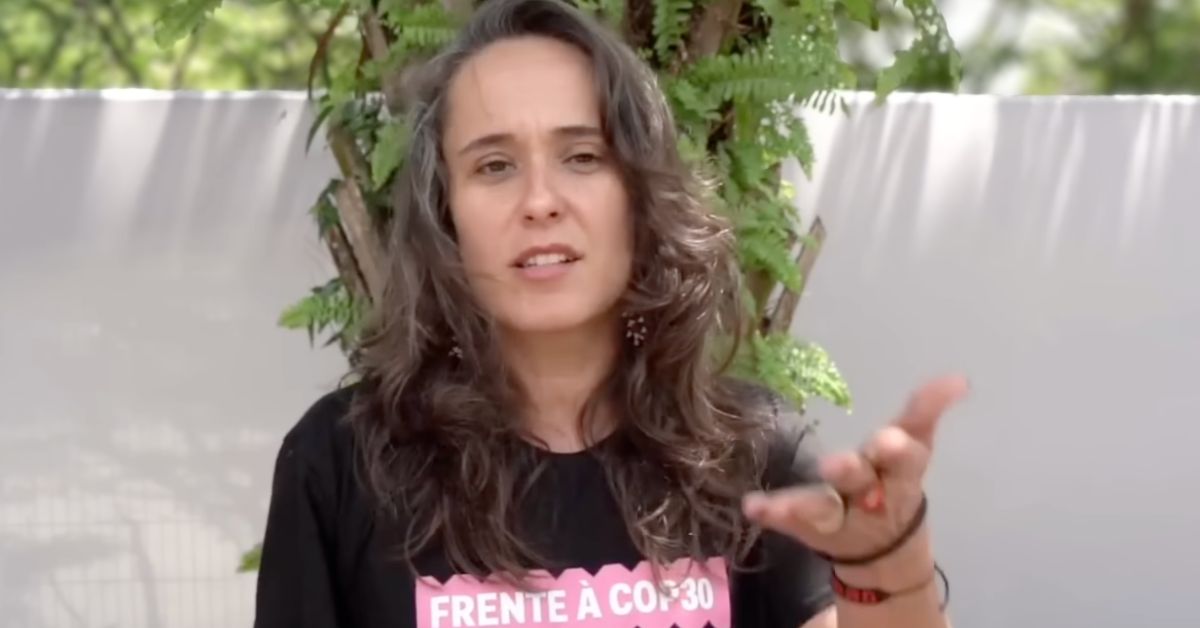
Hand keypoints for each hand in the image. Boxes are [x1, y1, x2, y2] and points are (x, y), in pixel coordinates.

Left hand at [742, 375, 968, 583]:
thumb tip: (959, 379)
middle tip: (835, 464)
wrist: (883, 550)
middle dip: (850, 471)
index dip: (899, 449)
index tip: (891, 439)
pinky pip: (789, 522)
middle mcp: (871, 498)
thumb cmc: (894, 483)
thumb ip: (927, 411)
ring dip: (803, 504)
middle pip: (862, 482)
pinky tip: (752, 506)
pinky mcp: (809, 529)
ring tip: (779, 504)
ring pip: (823, 510)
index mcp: (900, 473)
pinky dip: (772, 514)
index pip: (906, 458)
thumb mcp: (915, 448)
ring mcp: (839, 518)